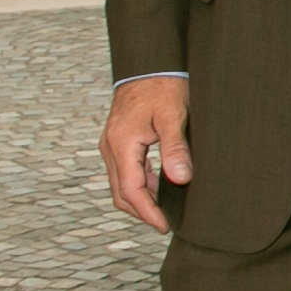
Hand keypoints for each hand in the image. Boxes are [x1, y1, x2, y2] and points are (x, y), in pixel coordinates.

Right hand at [100, 75, 191, 232]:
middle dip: (142, 212)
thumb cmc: (163, 86)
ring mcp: (112, 144)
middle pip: (120, 192)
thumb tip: (180, 180)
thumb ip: (175, 149)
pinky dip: (140, 184)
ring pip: (121, 183)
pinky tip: (161, 186)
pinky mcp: (118, 141)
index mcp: (122, 144)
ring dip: (141, 199)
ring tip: (166, 209)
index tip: (164, 226)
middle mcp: (111, 147)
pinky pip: (125, 171)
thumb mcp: (174, 116)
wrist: (150, 63)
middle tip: (166, 224)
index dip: (147, 212)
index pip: (130, 190)